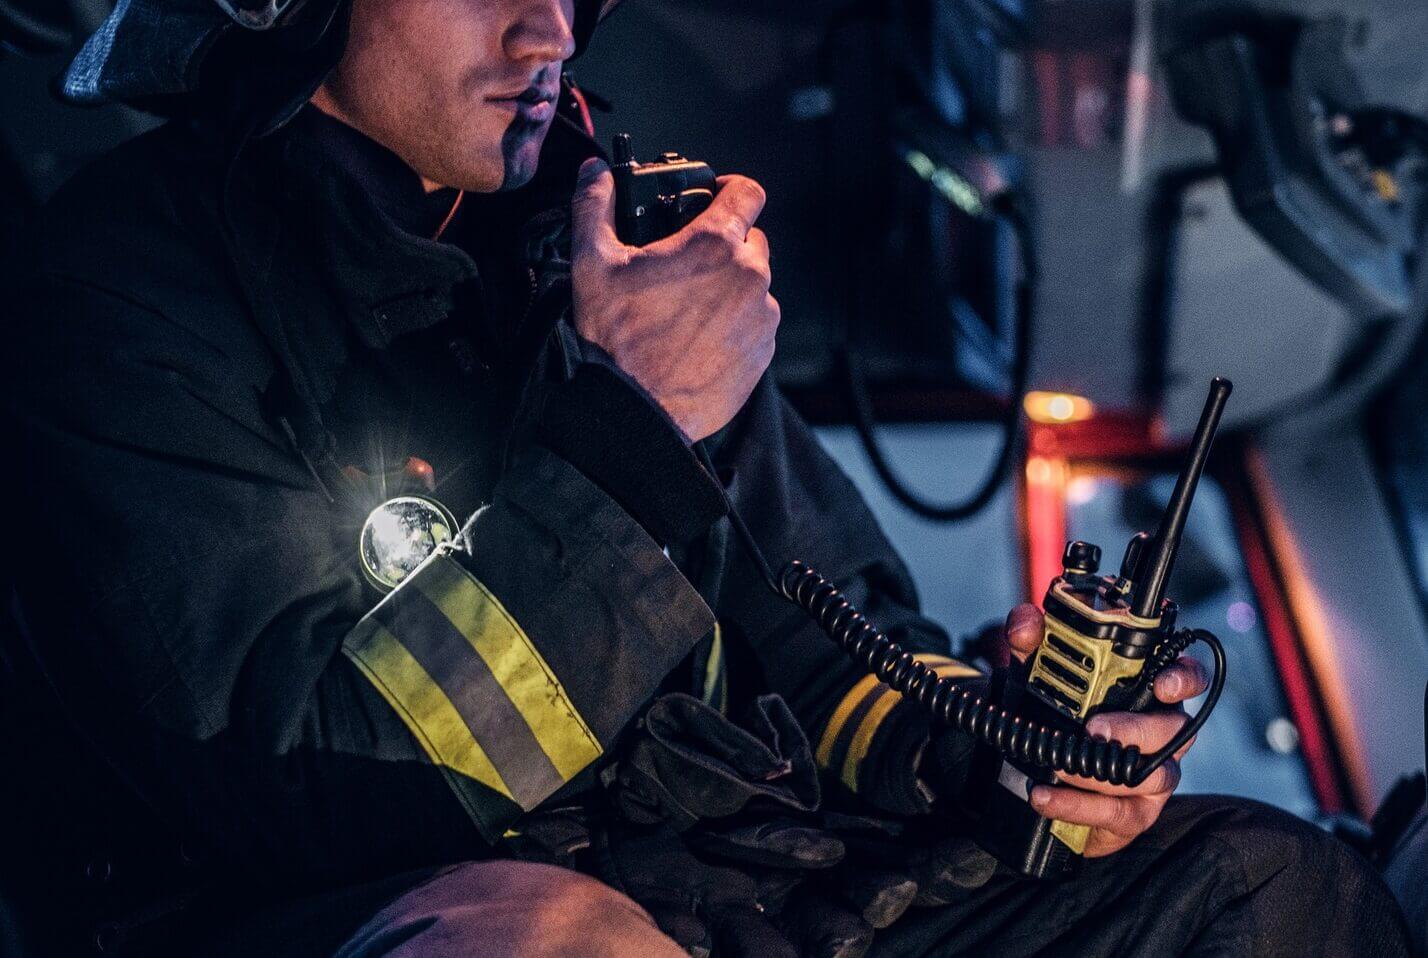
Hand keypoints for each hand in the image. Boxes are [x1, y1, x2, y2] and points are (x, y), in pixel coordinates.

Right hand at [571, 158, 780, 441]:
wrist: (636, 412)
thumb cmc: (614, 338)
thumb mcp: (592, 264)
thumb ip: (593, 206)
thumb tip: (592, 171)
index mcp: (715, 244)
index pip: (748, 192)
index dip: (732, 189)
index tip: (718, 198)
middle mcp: (750, 276)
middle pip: (751, 241)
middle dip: (725, 245)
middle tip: (687, 265)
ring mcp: (762, 316)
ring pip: (755, 285)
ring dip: (730, 287)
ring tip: (689, 308)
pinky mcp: (763, 352)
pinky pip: (757, 324)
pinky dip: (736, 324)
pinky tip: (700, 338)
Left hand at [1003, 603, 1209, 857]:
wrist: (1030, 769)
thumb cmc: (1052, 710)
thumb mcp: (1033, 670)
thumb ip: (1029, 639)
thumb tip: (1026, 625)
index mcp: (1148, 690)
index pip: (1188, 677)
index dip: (1184, 679)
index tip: (1162, 684)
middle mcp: (1161, 732)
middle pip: (1177, 730)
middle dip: (1137, 729)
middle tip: (1094, 728)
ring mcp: (1154, 775)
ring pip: (1153, 775)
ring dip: (1102, 772)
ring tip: (1059, 766)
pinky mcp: (1134, 813)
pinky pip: (1120, 813)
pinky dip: (1078, 806)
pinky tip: (1045, 797)